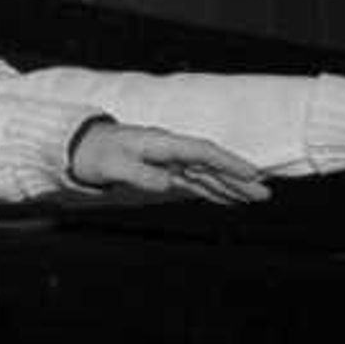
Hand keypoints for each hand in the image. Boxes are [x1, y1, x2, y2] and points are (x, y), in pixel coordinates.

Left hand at [71, 122, 267, 205]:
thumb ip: (140, 174)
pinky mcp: (165, 171)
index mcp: (163, 144)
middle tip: (265, 194)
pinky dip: (211, 190)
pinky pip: (193, 181)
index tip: (250, 173)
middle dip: (238, 179)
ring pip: (206, 174)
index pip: (203, 152)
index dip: (228, 162)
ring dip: (230, 187)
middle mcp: (171, 150)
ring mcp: (170, 160)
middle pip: (211, 165)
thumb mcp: (112, 166)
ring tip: (255, 199)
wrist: (80, 147)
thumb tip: (168, 185)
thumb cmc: (94, 154)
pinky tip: (228, 199)